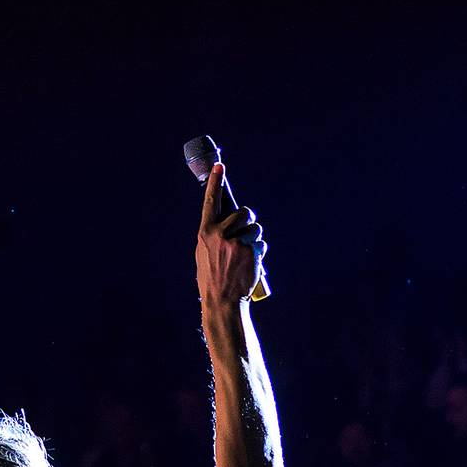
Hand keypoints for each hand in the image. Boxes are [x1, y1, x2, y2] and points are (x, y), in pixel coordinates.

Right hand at [193, 163, 265, 310]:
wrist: (222, 300)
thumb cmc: (211, 277)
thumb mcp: (204, 253)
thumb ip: (214, 235)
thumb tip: (227, 221)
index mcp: (205, 232)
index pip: (211, 201)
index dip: (216, 182)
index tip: (220, 166)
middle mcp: (220, 234)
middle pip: (244, 212)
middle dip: (248, 219)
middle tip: (246, 231)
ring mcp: (237, 242)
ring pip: (256, 228)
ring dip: (254, 238)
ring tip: (244, 255)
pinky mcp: (251, 251)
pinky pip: (261, 243)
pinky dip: (259, 252)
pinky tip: (250, 264)